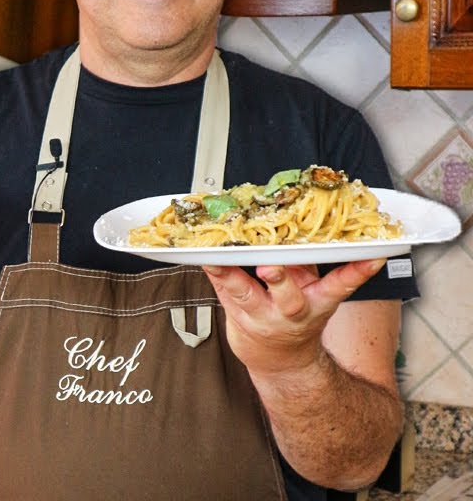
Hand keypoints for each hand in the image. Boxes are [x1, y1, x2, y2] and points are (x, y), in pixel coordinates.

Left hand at [201, 258, 386, 376]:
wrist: (278, 356)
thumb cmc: (294, 311)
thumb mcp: (310, 287)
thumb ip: (308, 260)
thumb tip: (305, 219)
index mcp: (317, 302)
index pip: (340, 286)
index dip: (357, 272)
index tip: (372, 256)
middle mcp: (291, 311)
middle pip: (288, 296)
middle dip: (279, 278)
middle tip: (270, 265)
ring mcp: (261, 315)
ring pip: (245, 295)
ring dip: (232, 276)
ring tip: (218, 260)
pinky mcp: (235, 313)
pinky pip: (221, 289)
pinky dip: (212, 272)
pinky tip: (203, 257)